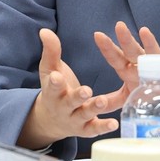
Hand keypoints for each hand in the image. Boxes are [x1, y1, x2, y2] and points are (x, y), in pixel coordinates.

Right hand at [17, 29, 117, 149]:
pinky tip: (114, 124)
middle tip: (86, 90)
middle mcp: (64, 107)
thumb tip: (45, 31)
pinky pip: (95, 129)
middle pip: (69, 102)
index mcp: (54, 91)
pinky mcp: (86, 128)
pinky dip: (104, 127)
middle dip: (77, 96)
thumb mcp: (50, 70)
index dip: (55, 82)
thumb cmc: (54, 88)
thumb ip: (51, 51)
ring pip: (84, 114)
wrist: (51, 119)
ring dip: (93, 108)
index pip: (53, 86)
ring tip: (102, 101)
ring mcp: (75, 119)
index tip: (57, 77)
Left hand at [94, 22, 159, 100]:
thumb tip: (94, 106)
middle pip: (132, 50)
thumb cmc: (148, 83)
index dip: (107, 48)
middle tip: (119, 26)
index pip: (116, 57)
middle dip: (125, 39)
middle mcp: (142, 63)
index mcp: (128, 68)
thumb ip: (112, 100)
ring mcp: (158, 63)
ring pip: (152, 52)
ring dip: (148, 42)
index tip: (97, 35)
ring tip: (144, 30)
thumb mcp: (129, 94)